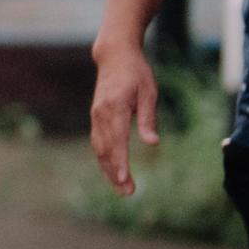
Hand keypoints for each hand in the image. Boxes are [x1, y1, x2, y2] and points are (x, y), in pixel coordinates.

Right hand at [86, 37, 159, 197]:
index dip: (120, 162)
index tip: (124, 179)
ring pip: (100, 150)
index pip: (117, 140)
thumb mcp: (149, 92)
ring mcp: (95, 116)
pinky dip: (104, 160)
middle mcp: (101, 114)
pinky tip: (113, 172)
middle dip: (115, 173)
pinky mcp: (96, 118)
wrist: (114, 55)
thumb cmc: (136, 73)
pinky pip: (98, 143)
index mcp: (115, 107)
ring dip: (109, 170)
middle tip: (128, 193)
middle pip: (106, 150)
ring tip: (121, 188)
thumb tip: (153, 143)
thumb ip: (148, 119)